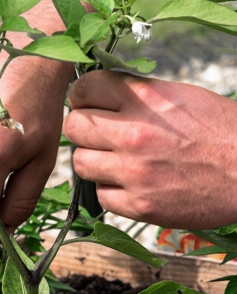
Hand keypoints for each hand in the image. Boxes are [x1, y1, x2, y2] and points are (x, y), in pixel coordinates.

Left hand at [64, 70, 236, 228]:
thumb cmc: (221, 131)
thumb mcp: (180, 96)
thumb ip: (136, 95)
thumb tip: (101, 96)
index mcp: (145, 99)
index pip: (84, 88)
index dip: (84, 97)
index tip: (91, 104)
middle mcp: (134, 133)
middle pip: (74, 126)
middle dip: (83, 129)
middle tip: (99, 135)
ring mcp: (135, 172)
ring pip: (80, 163)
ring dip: (94, 161)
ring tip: (116, 161)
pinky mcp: (141, 205)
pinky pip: (101, 196)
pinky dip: (112, 191)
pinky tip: (131, 184)